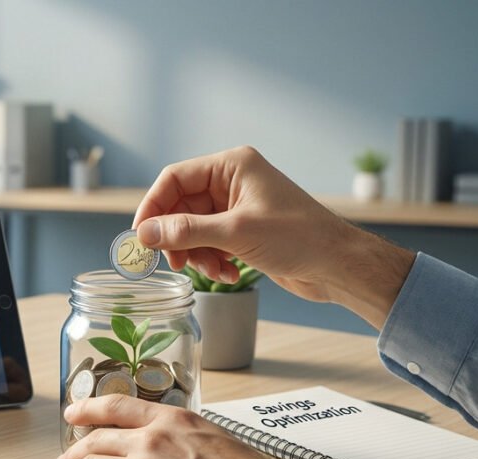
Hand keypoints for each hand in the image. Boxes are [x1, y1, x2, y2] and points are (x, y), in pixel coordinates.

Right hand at [132, 146, 414, 329]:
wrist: (338, 265)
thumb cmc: (299, 238)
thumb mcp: (236, 233)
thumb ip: (185, 231)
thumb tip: (144, 234)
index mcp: (232, 166)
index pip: (175, 178)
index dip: (153, 207)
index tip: (140, 237)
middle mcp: (232, 181)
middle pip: (181, 206)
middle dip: (177, 237)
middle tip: (173, 263)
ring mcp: (237, 206)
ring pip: (193, 229)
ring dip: (196, 254)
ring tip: (211, 270)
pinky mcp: (243, 230)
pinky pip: (209, 243)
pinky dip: (212, 260)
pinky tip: (230, 274)